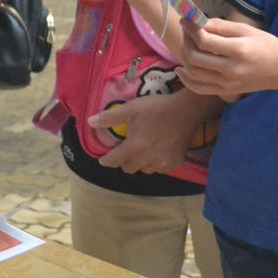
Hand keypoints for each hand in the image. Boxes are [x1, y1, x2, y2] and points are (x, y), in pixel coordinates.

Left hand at [86, 88, 216, 174]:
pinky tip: (156, 150)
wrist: (187, 110)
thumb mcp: (132, 108)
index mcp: (135, 146)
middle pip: (128, 168)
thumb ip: (110, 117)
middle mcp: (147, 159)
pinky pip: (158, 168)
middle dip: (124, 160)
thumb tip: (90, 122)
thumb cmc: (157, 108)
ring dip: (139, 162)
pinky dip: (154, 163)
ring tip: (142, 149)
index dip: (106, 160)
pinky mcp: (174, 163)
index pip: (114, 161)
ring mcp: (162, 163)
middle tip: (126, 149)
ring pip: (143, 169)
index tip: (104, 158)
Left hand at [177, 19, 277, 96]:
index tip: (185, 19)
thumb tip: (199, 22)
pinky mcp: (226, 91)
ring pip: (194, 73)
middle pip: (195, 57)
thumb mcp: (248, 30)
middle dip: (186, 42)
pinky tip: (181, 69)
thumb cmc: (268, 46)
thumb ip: (222, 26)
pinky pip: (199, 88)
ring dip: (185, 57)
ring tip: (187, 45)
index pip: (205, 40)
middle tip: (187, 31)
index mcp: (239, 50)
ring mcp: (228, 83)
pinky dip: (187, 79)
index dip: (191, 29)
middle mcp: (231, 69)